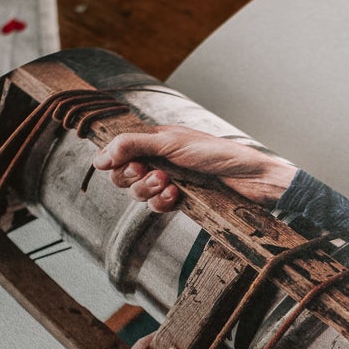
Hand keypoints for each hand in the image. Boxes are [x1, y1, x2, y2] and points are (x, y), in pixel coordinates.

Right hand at [93, 124, 297, 211]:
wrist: (250, 179)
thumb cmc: (216, 153)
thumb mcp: (170, 143)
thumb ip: (132, 146)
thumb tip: (98, 157)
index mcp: (154, 140)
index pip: (119, 152)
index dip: (115, 161)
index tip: (127, 163)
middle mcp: (158, 159)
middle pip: (123, 176)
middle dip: (133, 177)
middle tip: (154, 173)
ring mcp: (168, 180)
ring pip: (139, 193)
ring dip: (149, 190)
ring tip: (169, 183)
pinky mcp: (179, 199)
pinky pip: (157, 207)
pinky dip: (163, 202)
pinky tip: (177, 195)